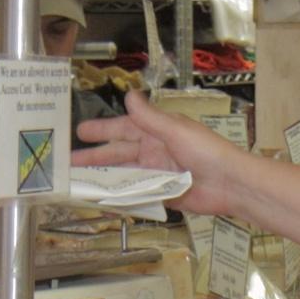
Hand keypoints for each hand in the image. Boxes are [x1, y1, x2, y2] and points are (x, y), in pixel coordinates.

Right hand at [75, 91, 268, 219]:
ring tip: (80, 184)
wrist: (230, 183)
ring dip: (104, 179)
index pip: (123, 129)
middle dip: (95, 158)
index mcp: (157, 133)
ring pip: (124, 176)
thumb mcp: (175, 130)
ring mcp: (158, 174)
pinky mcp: (163, 195)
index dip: (102, 130)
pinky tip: (104, 203)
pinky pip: (137, 196)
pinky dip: (121, 198)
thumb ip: (150, 117)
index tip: (80, 131)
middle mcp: (155, 152)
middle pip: (119, 155)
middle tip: (69, 162)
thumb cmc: (207, 151)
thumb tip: (129, 95)